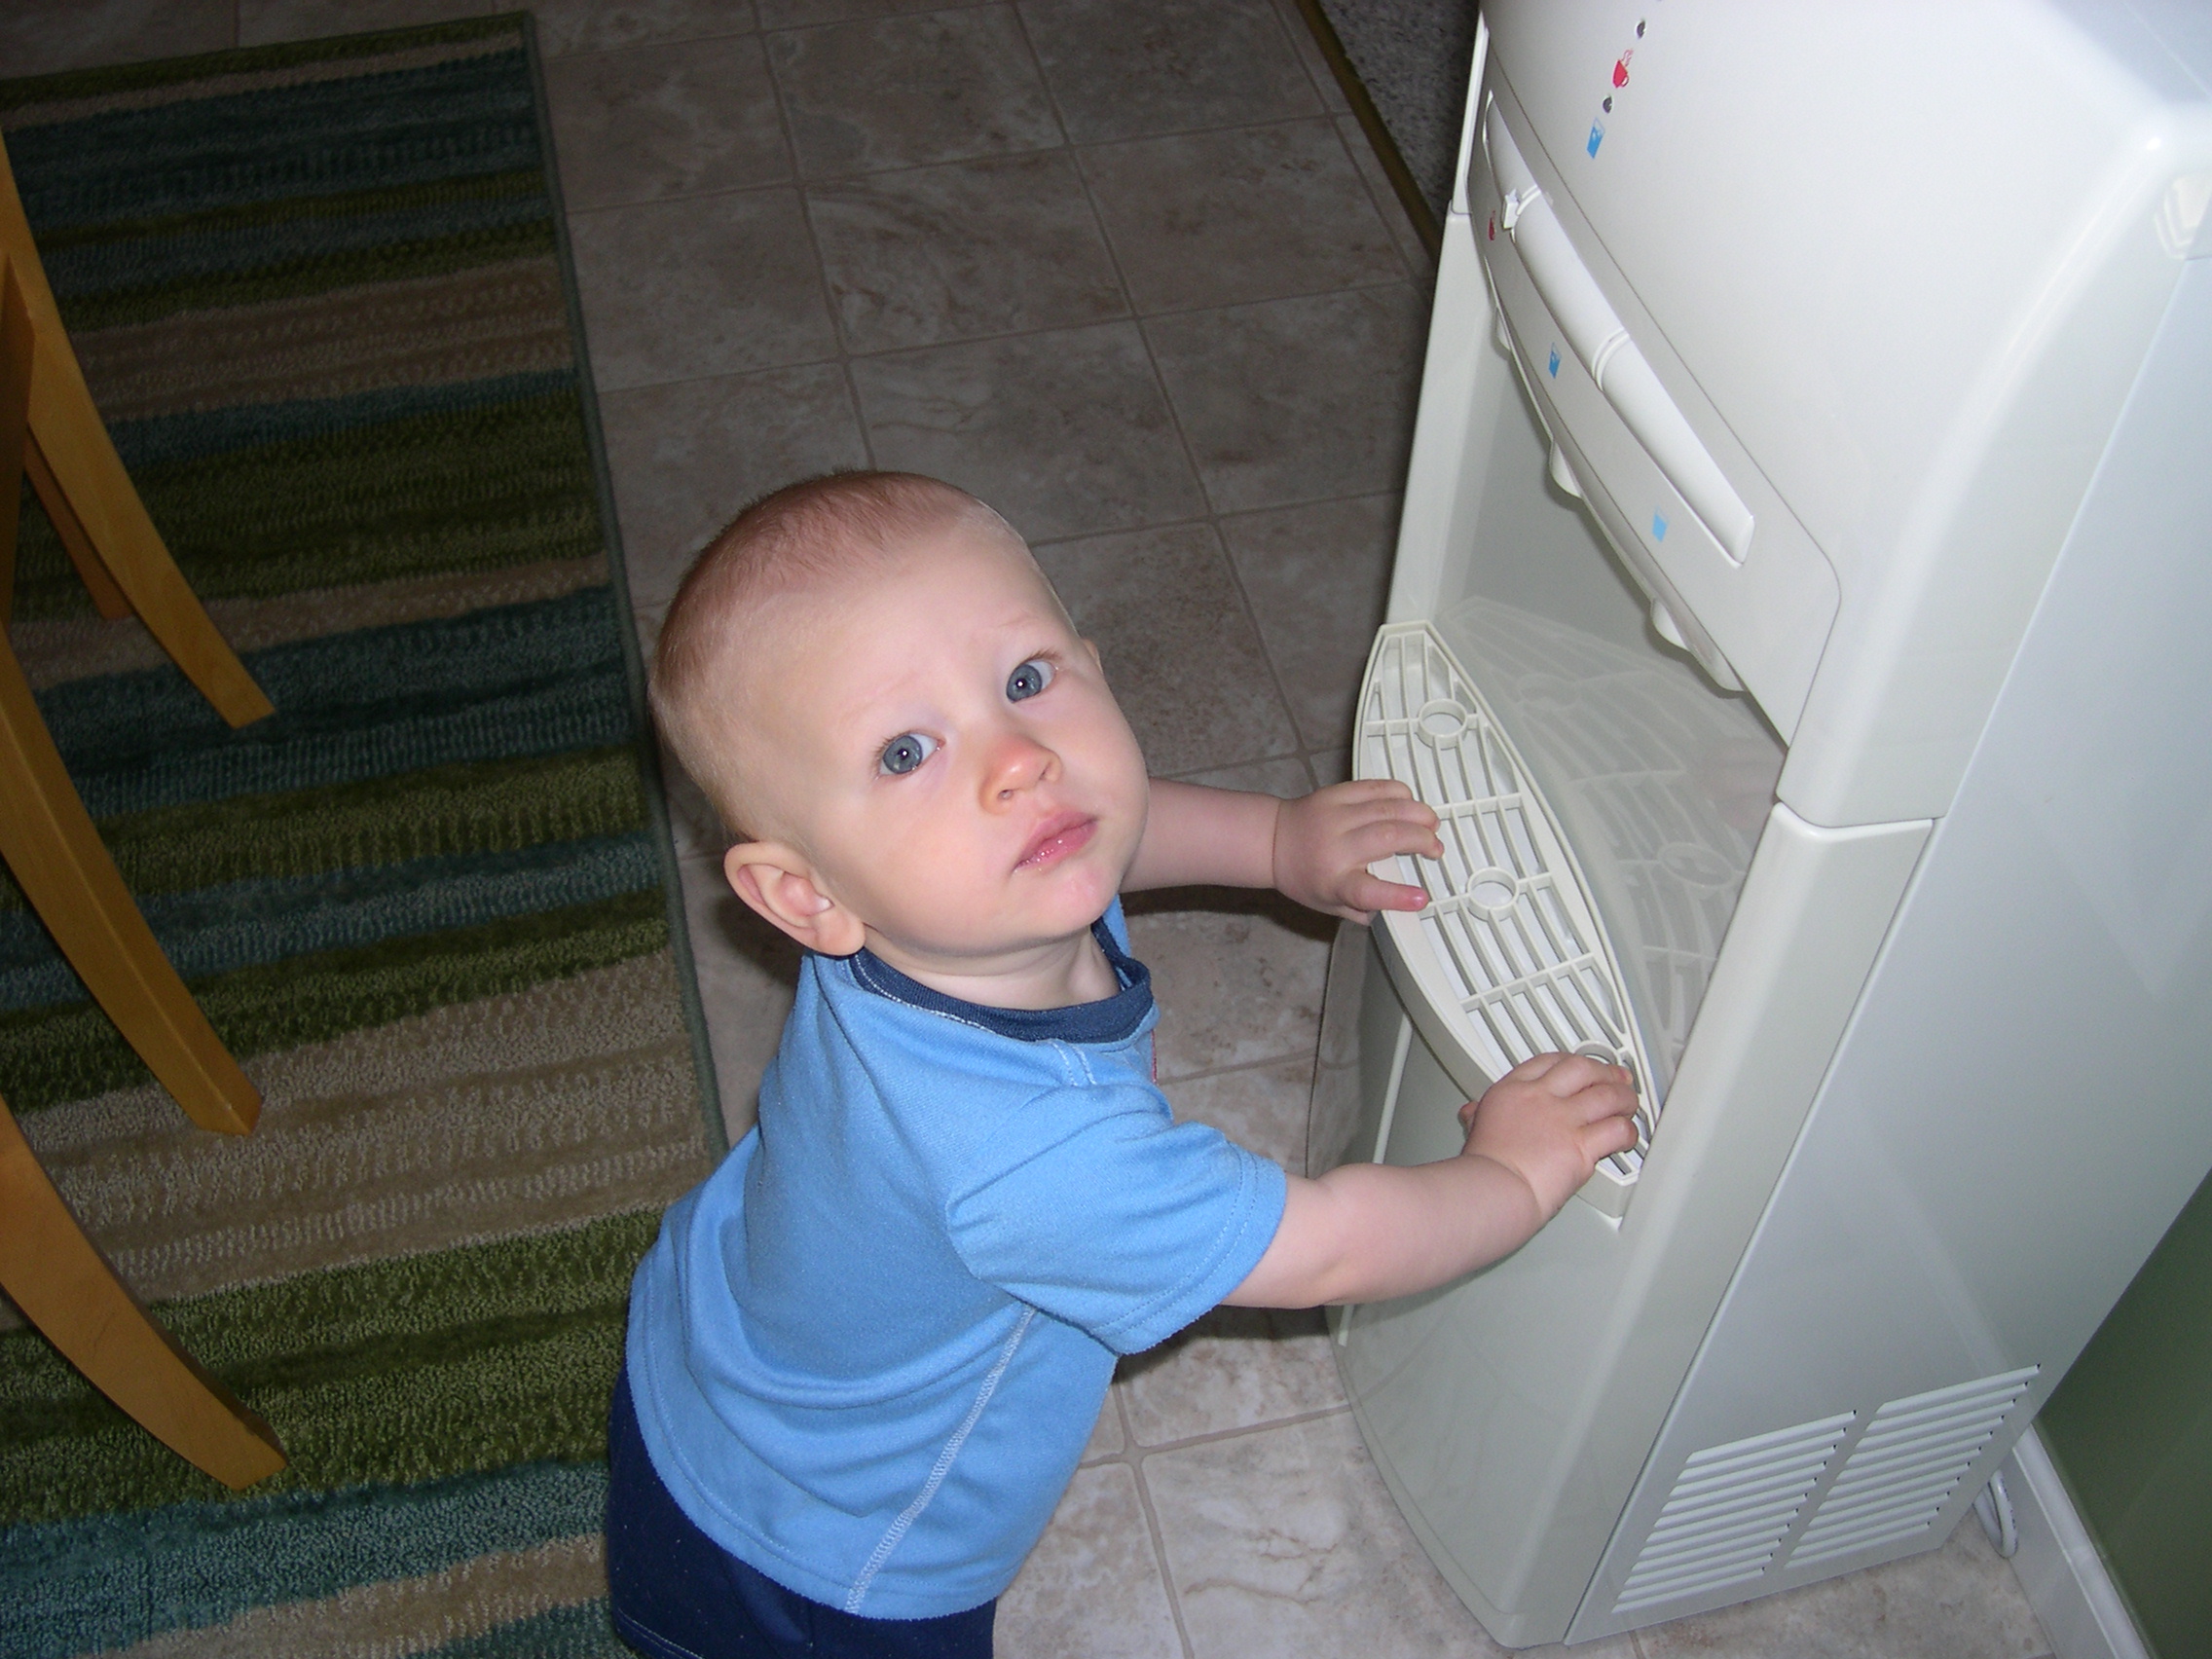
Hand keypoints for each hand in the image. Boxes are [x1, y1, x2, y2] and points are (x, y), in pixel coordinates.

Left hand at [1271, 780, 1441, 921]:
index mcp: (1333, 882)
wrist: (1273, 840)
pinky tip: (1411, 804)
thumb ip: (1365, 910)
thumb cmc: (1304, 876)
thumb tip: (1400, 910)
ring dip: (1418, 814)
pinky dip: (1401, 793)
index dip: (1397, 895)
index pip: (1366, 891)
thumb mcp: (1330, 905)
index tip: (1422, 898)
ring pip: (1387, 808)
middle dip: (1421, 841)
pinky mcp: (1336, 793)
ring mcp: (1335, 816)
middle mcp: (1335, 847)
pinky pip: (1376, 787)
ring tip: (1432, 825)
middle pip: (1387, 839)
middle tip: (1435, 850)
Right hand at [1456, 1053, 1640, 1221]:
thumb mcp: (1475, 1128)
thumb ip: (1479, 1115)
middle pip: (1583, 1068)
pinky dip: (1628, 1132)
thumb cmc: (1482, 1167)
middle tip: (1619, 1078)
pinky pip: (1617, 1130)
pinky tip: (1627, 1137)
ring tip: (1630, 1106)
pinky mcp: (1581, 1145)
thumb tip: (1472, 1112)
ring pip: (1608, 1095)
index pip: (1549, 1061)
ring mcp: (1563, 1120)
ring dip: (1625, 1099)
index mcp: (1513, 1090)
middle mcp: (1541, 1098)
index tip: (1583, 1067)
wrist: (1492, 1188)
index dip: (1571, 1061)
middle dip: (1606, 1072)